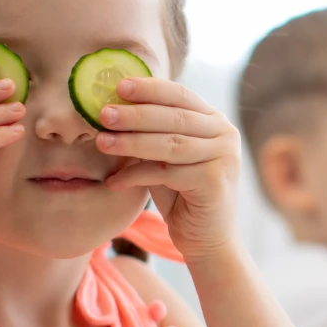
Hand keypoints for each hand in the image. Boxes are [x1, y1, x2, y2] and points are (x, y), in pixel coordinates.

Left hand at [94, 78, 240, 261]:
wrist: (205, 240)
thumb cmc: (181, 195)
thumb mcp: (164, 157)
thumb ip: (150, 133)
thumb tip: (113, 108)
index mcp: (214, 120)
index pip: (180, 95)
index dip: (149, 88)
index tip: (118, 86)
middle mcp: (225, 134)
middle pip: (174, 117)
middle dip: (135, 114)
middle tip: (103, 114)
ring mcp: (223, 157)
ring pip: (169, 144)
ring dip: (132, 142)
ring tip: (102, 142)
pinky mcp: (214, 181)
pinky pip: (167, 173)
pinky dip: (136, 176)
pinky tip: (113, 181)